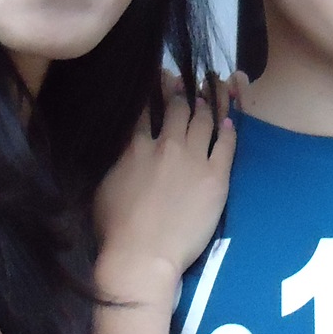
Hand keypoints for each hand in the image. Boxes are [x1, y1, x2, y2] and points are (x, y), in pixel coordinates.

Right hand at [95, 79, 235, 288]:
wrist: (143, 256)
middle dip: (180, 90)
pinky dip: (228, 130)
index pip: (145, 110)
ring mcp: (194, 159)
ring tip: (207, 95)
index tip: (157, 77)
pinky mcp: (216, 177)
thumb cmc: (116, 229)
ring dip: (206, 104)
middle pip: (177, 108)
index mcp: (135, 147)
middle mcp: (166, 145)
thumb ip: (115, 160)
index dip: (152, 90)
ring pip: (204, 120)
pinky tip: (229, 122)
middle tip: (183, 81)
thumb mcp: (103, 186)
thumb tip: (120, 148)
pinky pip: (227, 145)